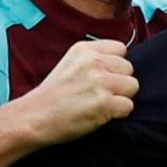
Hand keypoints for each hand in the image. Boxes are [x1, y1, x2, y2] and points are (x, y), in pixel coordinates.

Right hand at [17, 39, 138, 145]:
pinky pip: (128, 107)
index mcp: (85, 49)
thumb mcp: (71, 64)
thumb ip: (95, 59)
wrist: (34, 118)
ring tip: (100, 104)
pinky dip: (118, 114)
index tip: (102, 77)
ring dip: (121, 98)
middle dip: (119, 82)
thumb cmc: (53, 95)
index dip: (115, 66)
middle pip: (129, 69)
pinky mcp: (104, 103)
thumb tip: (121, 65)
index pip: (121, 49)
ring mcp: (100, 82)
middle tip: (99, 94)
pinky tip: (100, 115)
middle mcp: (94, 62)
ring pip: (133, 86)